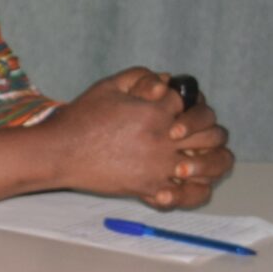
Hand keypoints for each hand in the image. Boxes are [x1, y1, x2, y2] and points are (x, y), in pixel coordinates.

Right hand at [43, 67, 232, 208]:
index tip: (178, 109)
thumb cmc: (82, 118)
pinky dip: (194, 191)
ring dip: (211, 160)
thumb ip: (142, 77)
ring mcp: (160, 166)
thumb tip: (166, 82)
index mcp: (158, 111)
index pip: (195, 104)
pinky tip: (185, 182)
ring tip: (195, 157)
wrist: (60, 152)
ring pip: (210, 165)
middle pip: (212, 134)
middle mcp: (165, 139)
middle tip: (191, 135)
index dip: (191, 105)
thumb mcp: (110, 86)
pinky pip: (188, 194)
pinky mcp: (150, 188)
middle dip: (207, 131)